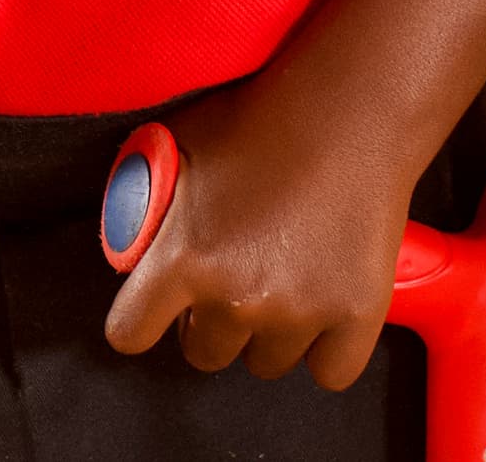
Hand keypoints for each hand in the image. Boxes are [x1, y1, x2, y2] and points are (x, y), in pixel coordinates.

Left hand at [100, 65, 412, 389]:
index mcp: (182, 258)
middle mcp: (236, 297)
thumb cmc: (259, 121)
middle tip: (230, 279)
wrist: (347, 112)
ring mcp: (300, 312)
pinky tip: (321, 305)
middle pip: (204, 354)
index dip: (139, 320)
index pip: (130, 333)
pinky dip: (326, 349)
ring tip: (280, 279)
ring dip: (267, 334)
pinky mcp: (357, 316)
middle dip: (209, 322)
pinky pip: (331, 372)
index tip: (155, 310)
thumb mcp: (174, 153)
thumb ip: (146, 208)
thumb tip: (128, 246)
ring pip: (266, 363)